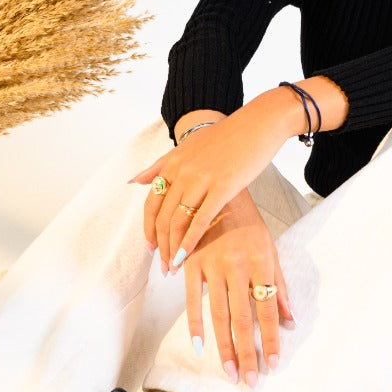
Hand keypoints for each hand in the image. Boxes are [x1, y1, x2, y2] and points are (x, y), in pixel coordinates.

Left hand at [132, 97, 293, 273]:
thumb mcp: (188, 146)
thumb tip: (135, 181)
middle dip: (160, 246)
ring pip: (177, 222)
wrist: (256, 124)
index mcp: (172, 163)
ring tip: (174, 267)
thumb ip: (160, 165)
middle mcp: (181, 172)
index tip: (150, 248)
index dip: (148, 229)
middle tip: (163, 267)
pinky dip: (190, 241)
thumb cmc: (226, 137)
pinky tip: (187, 256)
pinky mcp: (221, 187)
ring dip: (173, 249)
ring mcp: (200, 179)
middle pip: (162, 217)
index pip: (151, 203)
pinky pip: (200, 220)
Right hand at [181, 189, 293, 384]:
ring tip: (229, 372)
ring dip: (224, 346)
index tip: (271, 365)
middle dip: (246, 352)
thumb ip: (279, 285)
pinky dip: (194, 324)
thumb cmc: (248, 223)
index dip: (269, 339)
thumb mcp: (270, 248)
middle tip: (249, 381)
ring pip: (218, 314)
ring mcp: (211, 266)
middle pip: (242, 318)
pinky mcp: (191, 264)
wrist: (217, 190)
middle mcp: (236, 266)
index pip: (267, 309)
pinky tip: (199, 346)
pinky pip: (192, 300)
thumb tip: (291, 320)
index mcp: (260, 262)